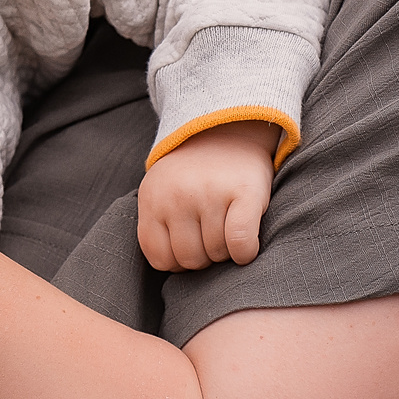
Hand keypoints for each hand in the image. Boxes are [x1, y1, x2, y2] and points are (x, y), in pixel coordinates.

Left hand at [135, 119, 280, 270]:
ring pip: (217, 254)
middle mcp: (178, 195)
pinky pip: (241, 244)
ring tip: (226, 227)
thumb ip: (158, 225)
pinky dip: (245, 252)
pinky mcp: (244, 192)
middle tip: (211, 234)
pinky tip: (245, 243)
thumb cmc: (193, 175)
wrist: (226, 130)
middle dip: (204, 256)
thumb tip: (173, 269)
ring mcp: (210, 193)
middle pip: (190, 260)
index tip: (189, 246)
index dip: (177, 262)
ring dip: (225, 251)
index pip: (159, 258)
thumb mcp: (162, 191)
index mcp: (152, 198)